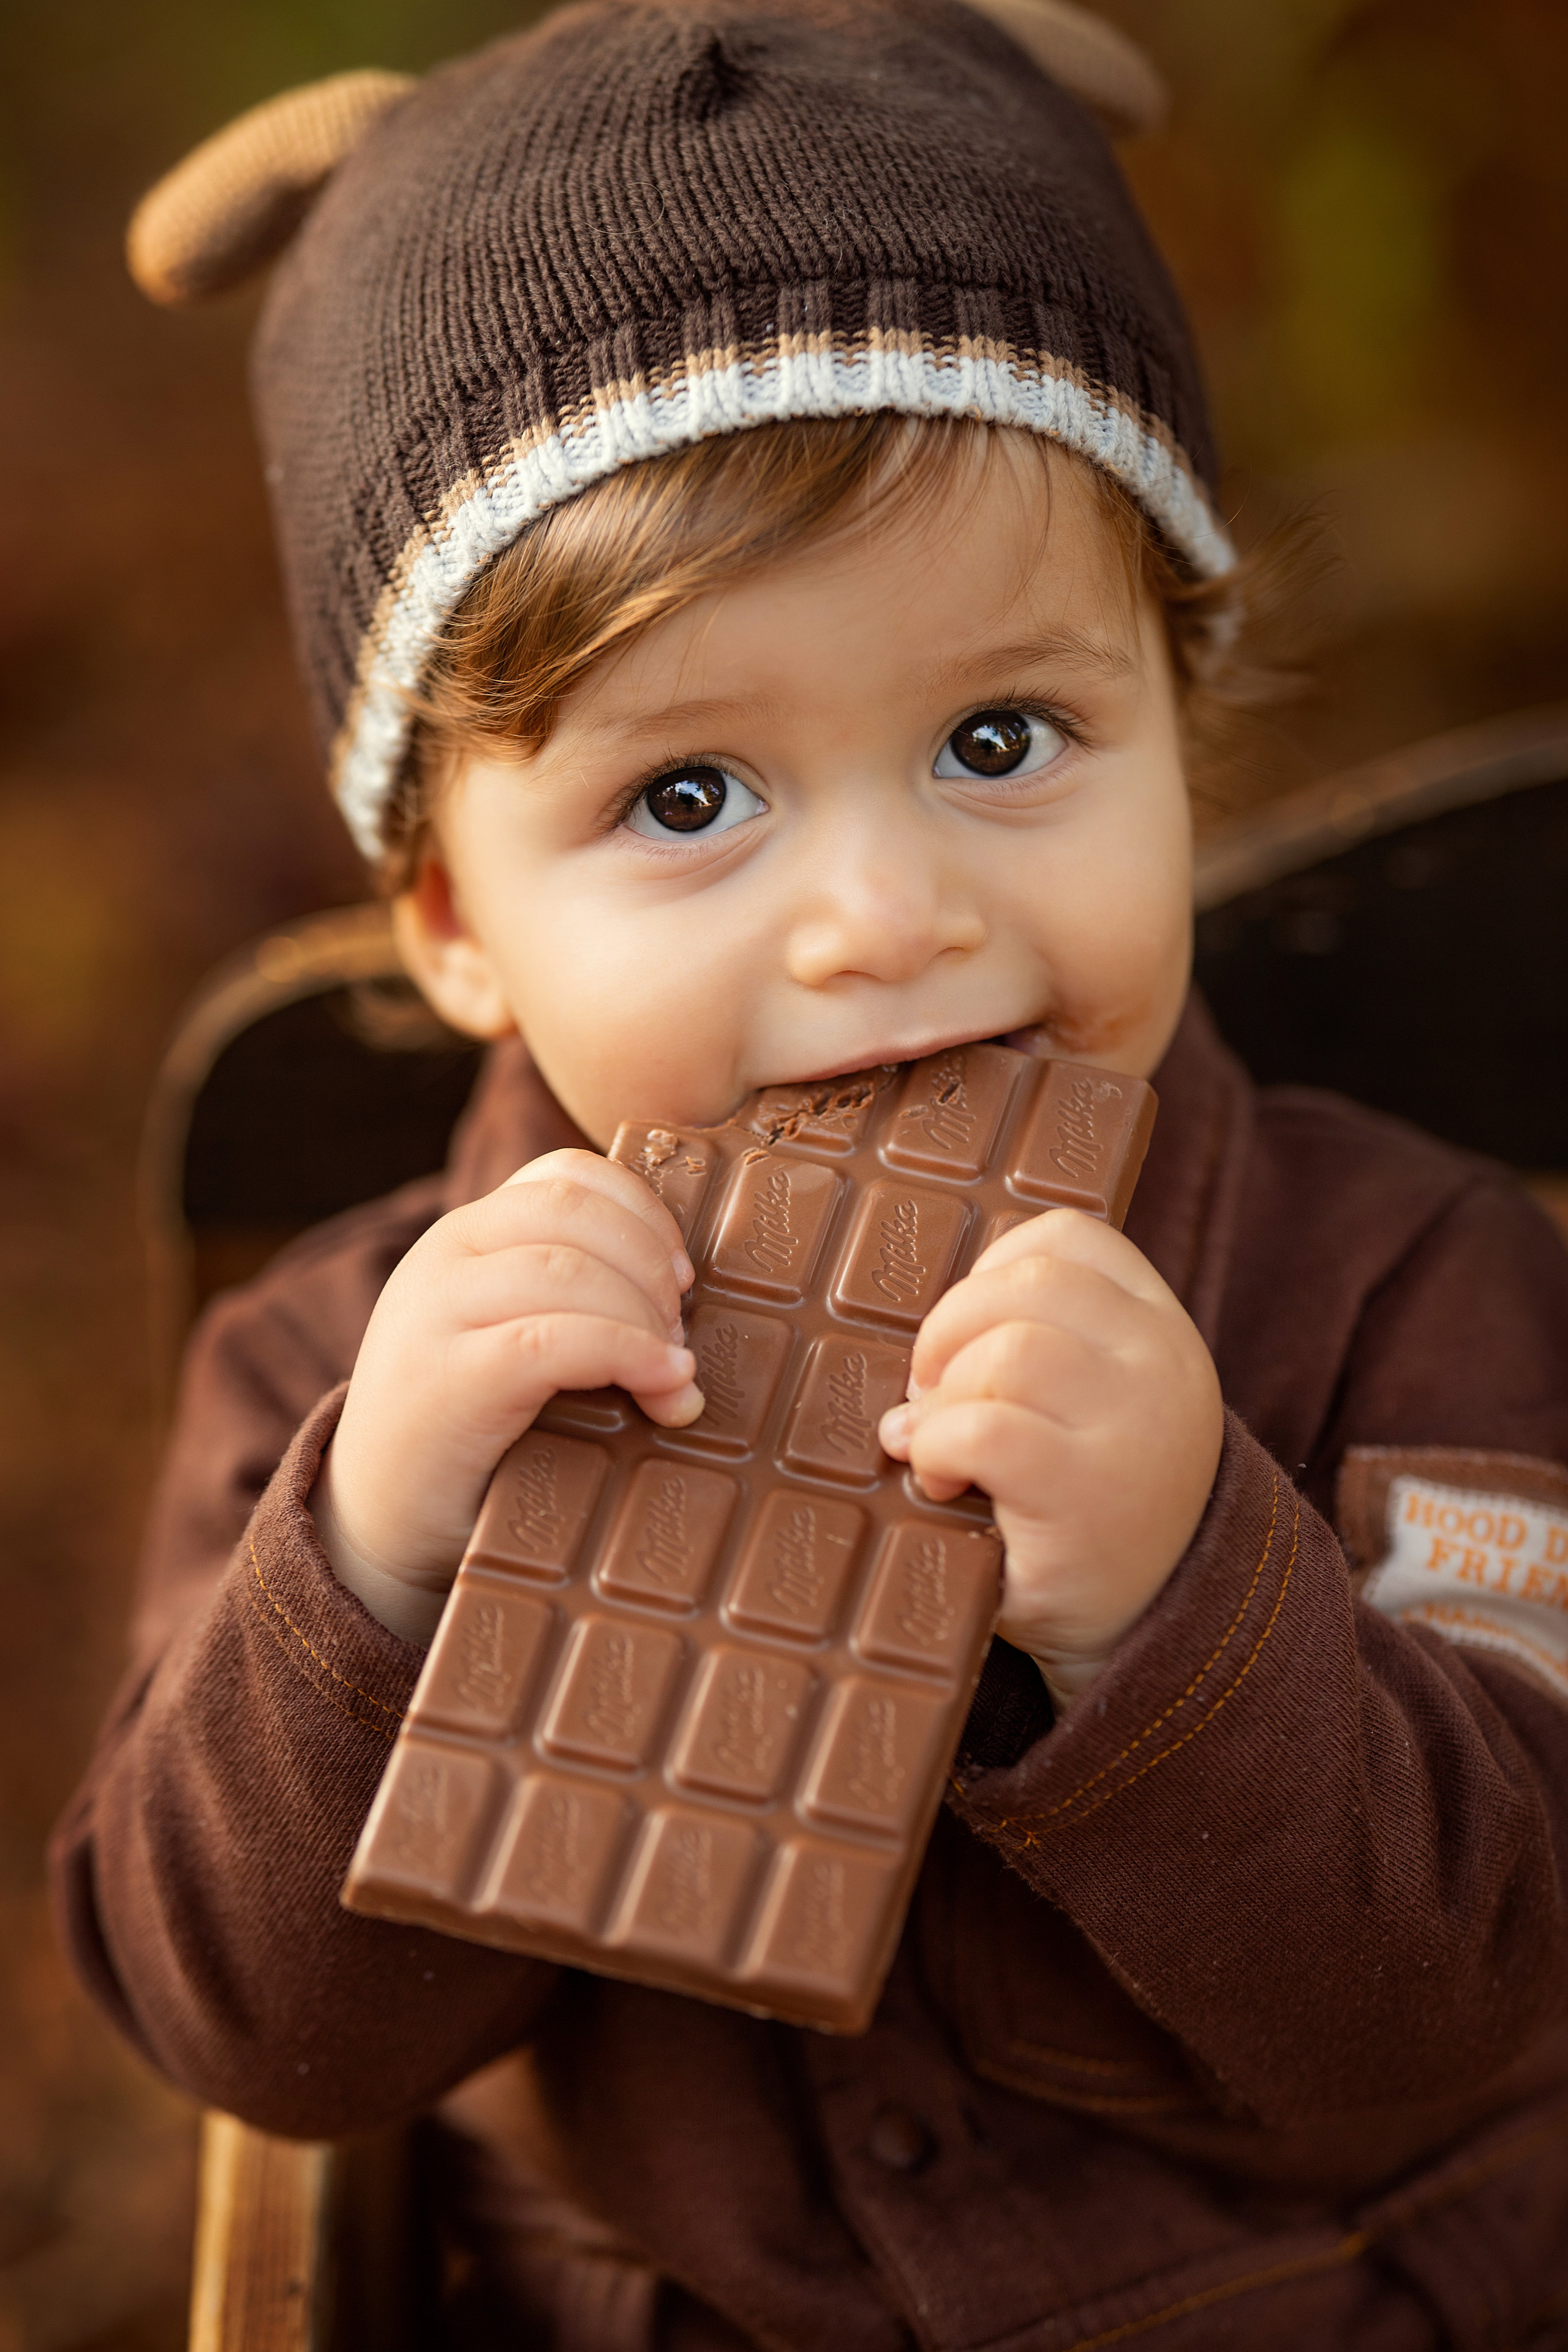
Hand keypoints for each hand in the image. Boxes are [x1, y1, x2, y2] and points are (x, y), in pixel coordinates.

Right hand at [312, 1151, 699, 1642]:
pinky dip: (627, 1356)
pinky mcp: (445, 1383)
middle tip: (682, 1334)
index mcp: (465, 1236)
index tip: (681, 1274)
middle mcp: (441, 1258)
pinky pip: (553, 1342)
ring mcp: (434, 1317)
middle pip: (574, 1213)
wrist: (379, 1527)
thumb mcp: (511, 1334)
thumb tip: (685, 1285)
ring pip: (569, 1271)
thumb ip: (567, 1292)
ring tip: (675, 1373)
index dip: (642, 1211)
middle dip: (650, 1265)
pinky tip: (666, 1391)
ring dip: (647, 1318)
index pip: (565, 1175)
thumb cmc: (477, 1434)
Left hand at [877, 1209, 1222, 1711]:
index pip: (1065, 1236)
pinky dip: (939, 1448)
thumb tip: (912, 1345)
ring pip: (1006, 1350)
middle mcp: (1161, 1363)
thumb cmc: (1085, 1504)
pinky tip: (941, 1484)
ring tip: (937, 1448)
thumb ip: (1029, 1340)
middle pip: (1025, 1282)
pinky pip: (986, 1428)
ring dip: (941, 1398)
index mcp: (1158, 1326)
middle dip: (947, 1333)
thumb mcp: (1081, 1403)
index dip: (987, 1273)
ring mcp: (1134, 1426)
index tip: (967, 1339)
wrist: (1141, 1630)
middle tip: (931, 1398)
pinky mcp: (1090, 1494)